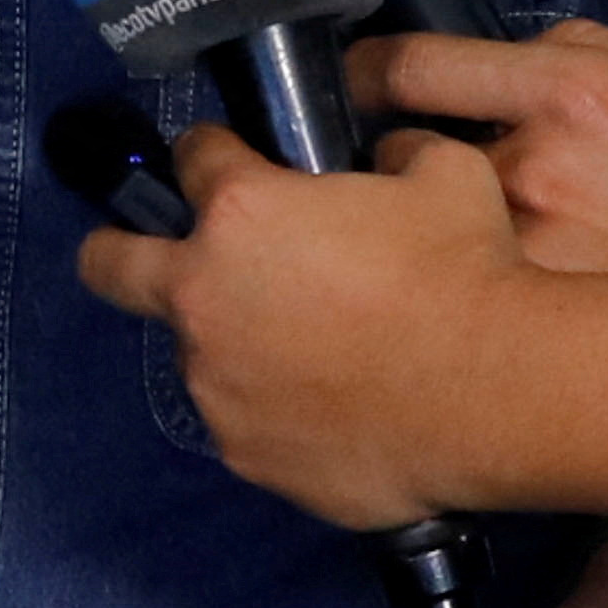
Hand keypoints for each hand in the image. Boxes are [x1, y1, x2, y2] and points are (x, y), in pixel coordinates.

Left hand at [84, 126, 545, 528]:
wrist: (496, 393)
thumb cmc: (466, 270)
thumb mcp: (441, 171)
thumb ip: (391, 154)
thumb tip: (383, 157)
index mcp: (240, 212)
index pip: (195, 160)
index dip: (215, 153)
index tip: (229, 162)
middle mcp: (203, 297)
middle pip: (111, 264)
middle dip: (118, 249)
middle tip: (157, 253)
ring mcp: (218, 385)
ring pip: (197, 354)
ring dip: (231, 342)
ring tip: (309, 353)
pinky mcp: (247, 454)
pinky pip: (247, 422)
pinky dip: (275, 411)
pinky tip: (334, 410)